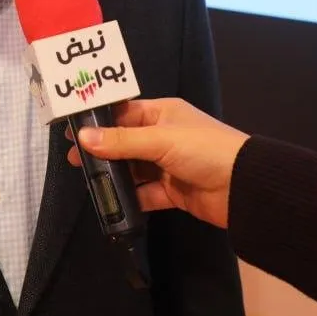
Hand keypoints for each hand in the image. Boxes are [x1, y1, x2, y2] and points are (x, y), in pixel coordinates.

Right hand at [65, 98, 249, 228]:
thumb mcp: (160, 140)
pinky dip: (129, 199)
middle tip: (73, 161)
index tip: (73, 131)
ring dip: (113, 176)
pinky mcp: (171, 192)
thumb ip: (121, 141)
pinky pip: (144, 194)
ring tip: (87, 181)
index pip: (123, 113)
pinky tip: (111, 202)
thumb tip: (83, 138)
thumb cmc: (203, 150)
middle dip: (101, 151)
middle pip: (124, 142)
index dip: (98, 121)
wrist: (244, 188)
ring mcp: (167, 166)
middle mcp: (163, 136)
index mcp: (162, 114)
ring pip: (132, 169)